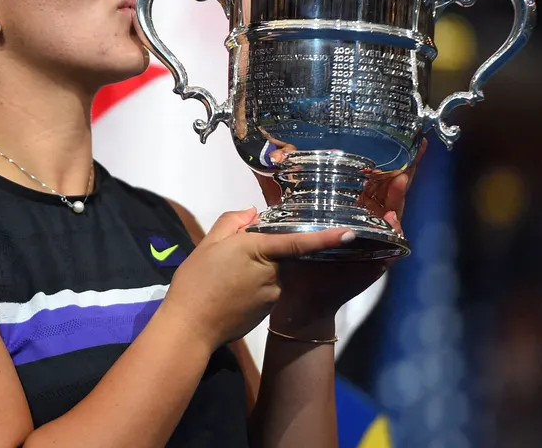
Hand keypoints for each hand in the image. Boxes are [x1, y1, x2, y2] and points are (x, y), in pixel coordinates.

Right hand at [160, 208, 356, 350]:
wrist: (191, 328)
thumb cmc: (197, 282)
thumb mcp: (208, 244)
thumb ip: (232, 222)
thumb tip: (252, 213)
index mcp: (259, 250)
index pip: (299, 241)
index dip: (326, 237)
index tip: (350, 232)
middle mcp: (273, 272)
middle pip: (280, 254)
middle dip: (265, 250)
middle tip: (232, 256)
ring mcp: (273, 294)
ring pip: (272, 272)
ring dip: (257, 270)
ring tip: (225, 277)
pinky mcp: (268, 311)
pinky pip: (267, 290)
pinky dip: (254, 287)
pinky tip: (230, 293)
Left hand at [257, 139, 427, 324]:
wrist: (299, 297)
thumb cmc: (297, 259)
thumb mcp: (288, 218)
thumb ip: (279, 192)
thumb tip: (267, 160)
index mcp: (349, 210)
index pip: (372, 181)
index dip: (384, 161)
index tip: (396, 138)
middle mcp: (365, 223)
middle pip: (390, 192)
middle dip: (405, 170)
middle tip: (416, 148)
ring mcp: (374, 242)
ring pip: (394, 214)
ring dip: (399, 196)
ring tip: (402, 177)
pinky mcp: (376, 261)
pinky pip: (392, 245)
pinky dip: (394, 231)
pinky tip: (392, 216)